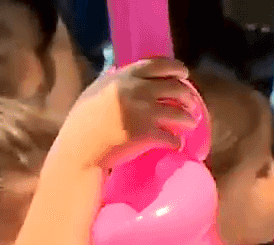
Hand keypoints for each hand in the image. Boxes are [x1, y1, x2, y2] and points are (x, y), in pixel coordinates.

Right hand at [58, 57, 197, 169]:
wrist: (80, 151)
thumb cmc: (82, 123)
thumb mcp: (93, 92)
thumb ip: (108, 80)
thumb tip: (115, 69)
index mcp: (124, 77)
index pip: (159, 65)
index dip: (176, 68)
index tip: (184, 74)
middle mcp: (137, 90)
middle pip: (175, 88)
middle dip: (189, 96)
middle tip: (193, 103)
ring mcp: (144, 112)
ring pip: (180, 113)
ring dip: (189, 119)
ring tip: (190, 124)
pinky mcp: (148, 135)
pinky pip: (172, 138)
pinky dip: (176, 143)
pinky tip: (177, 145)